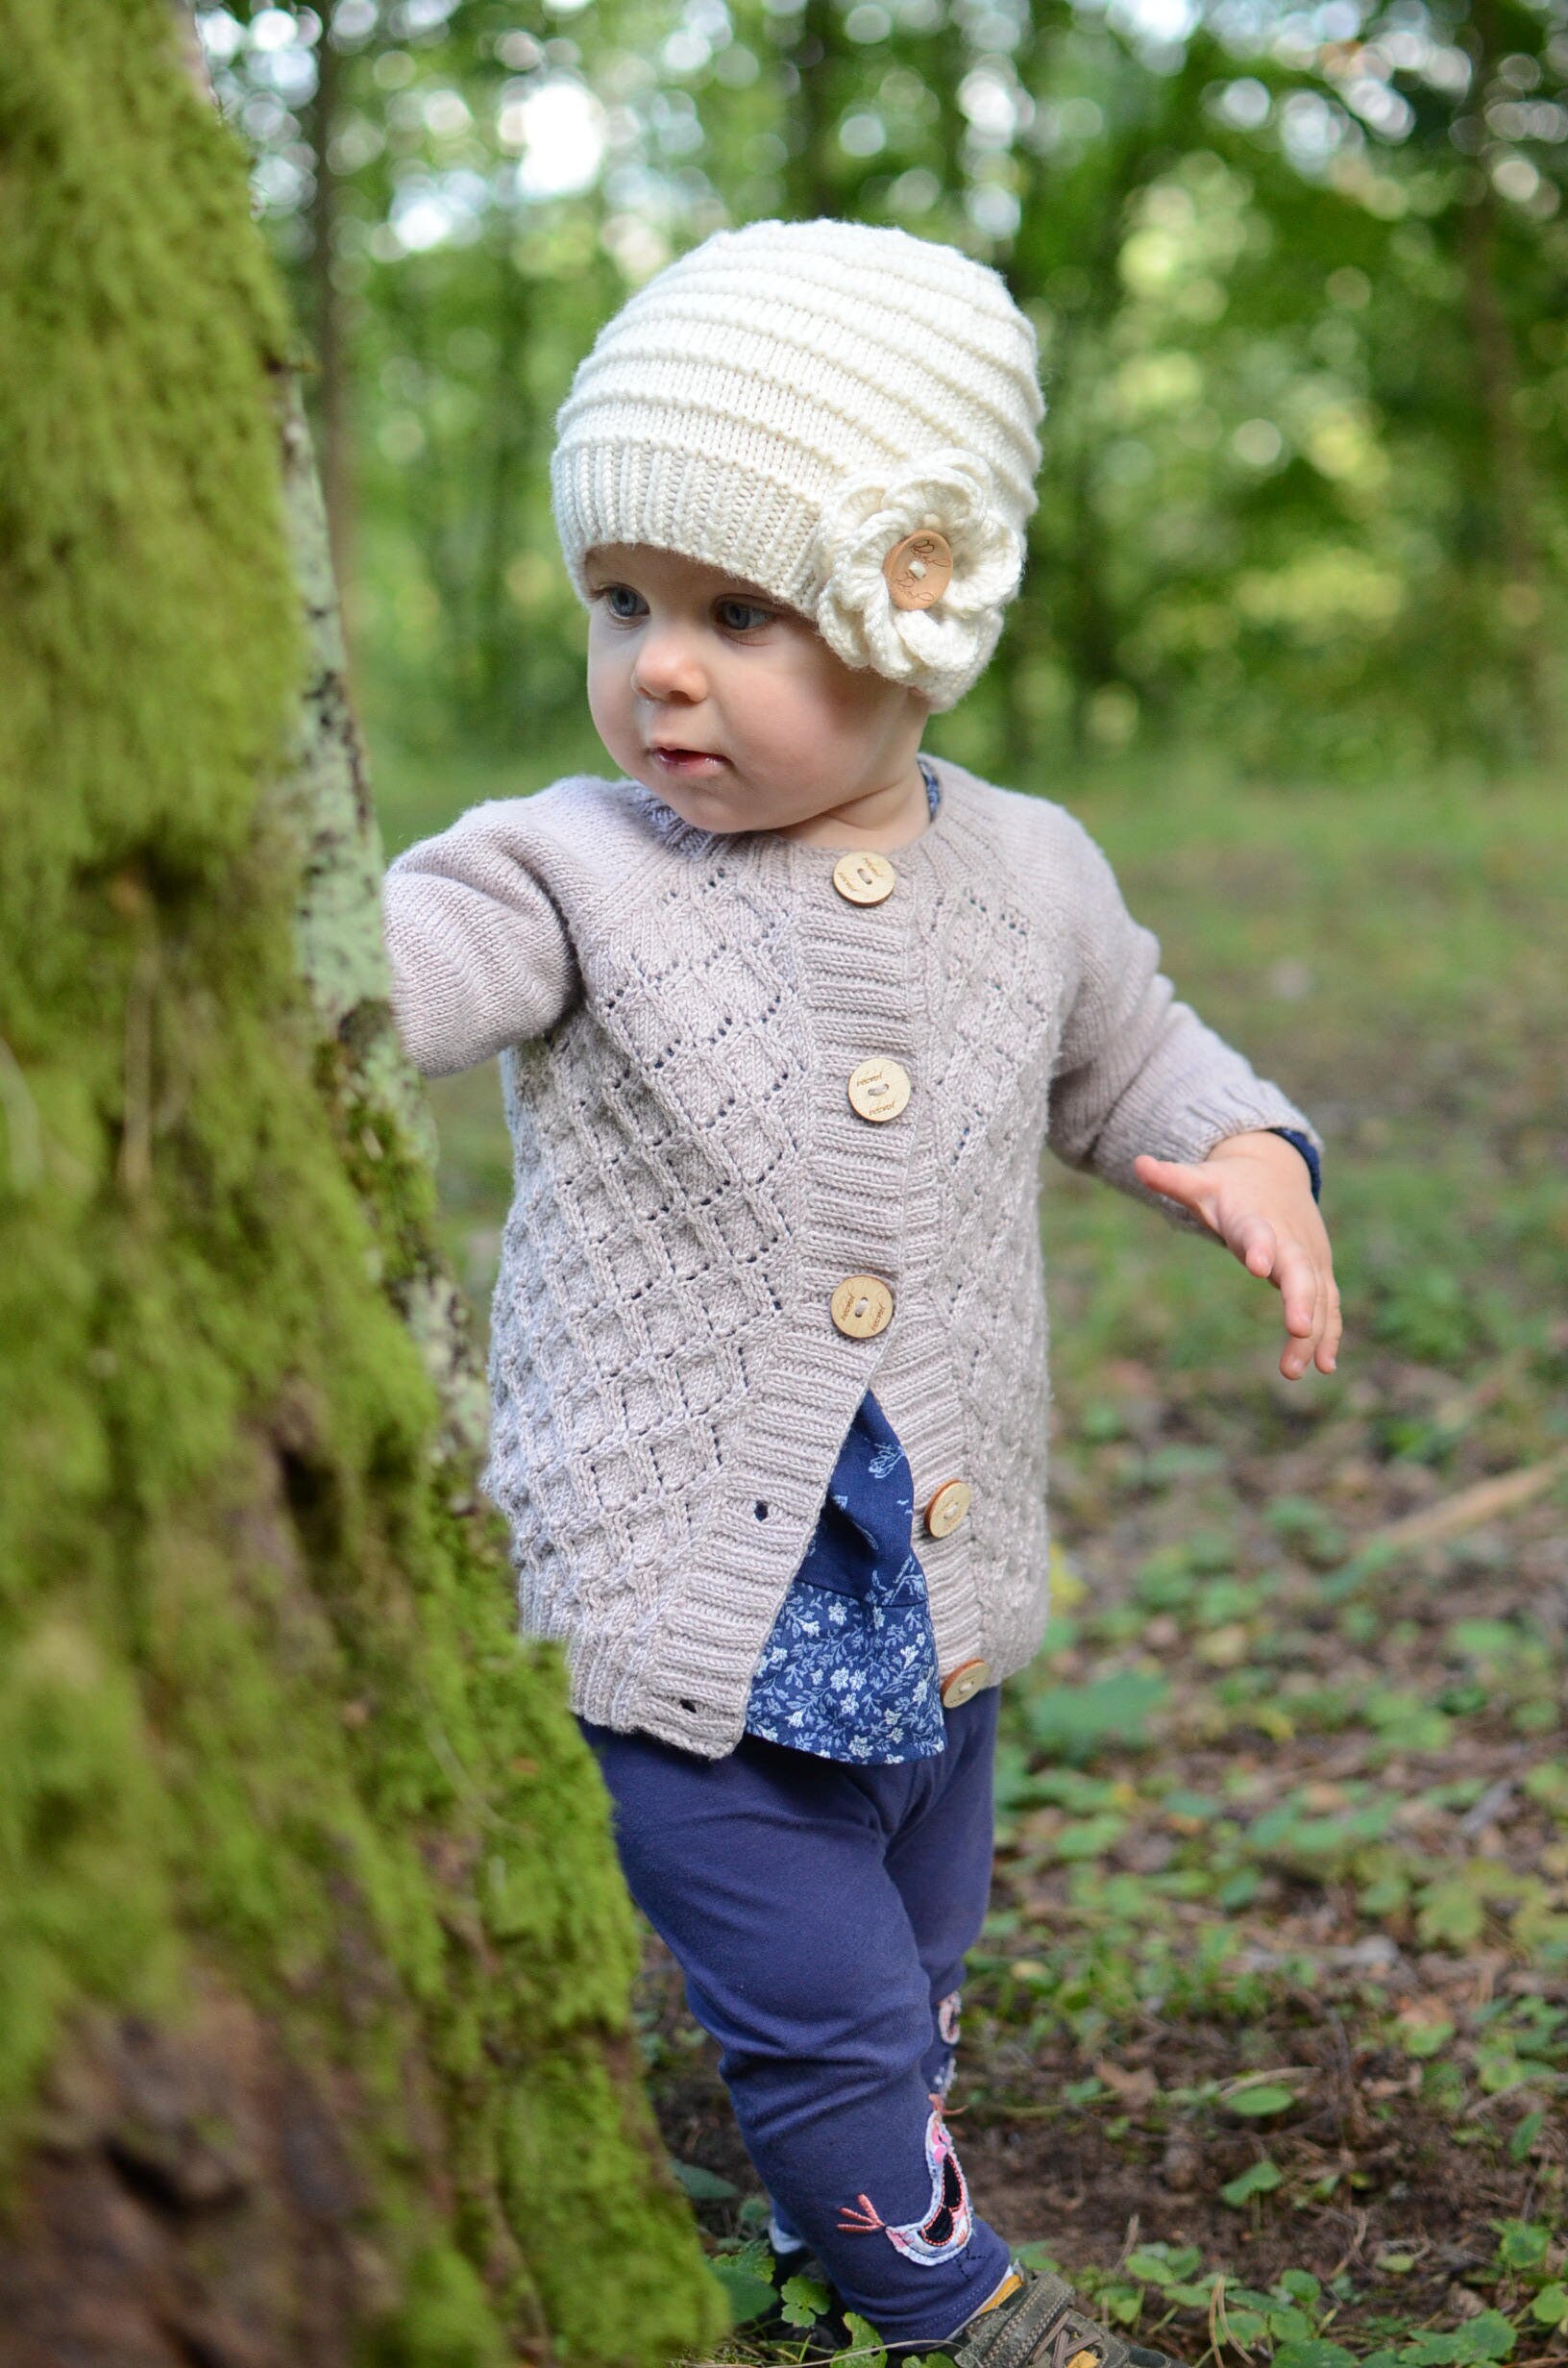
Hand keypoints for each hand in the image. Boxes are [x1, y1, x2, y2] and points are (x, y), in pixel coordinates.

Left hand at [1133, 1131, 1341, 1379]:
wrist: (1277, 1171)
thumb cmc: (1230, 1186)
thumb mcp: (1200, 1181)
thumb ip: (1172, 1179)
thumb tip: (1137, 1163)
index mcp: (1255, 1218)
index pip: (1258, 1232)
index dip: (1259, 1247)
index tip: (1257, 1267)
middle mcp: (1289, 1240)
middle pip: (1300, 1270)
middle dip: (1300, 1299)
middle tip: (1296, 1328)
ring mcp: (1310, 1258)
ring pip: (1318, 1296)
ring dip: (1313, 1333)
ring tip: (1294, 1370)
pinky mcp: (1320, 1274)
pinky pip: (1328, 1307)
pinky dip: (1329, 1334)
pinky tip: (1324, 1367)